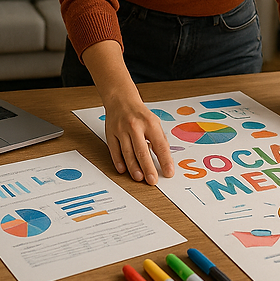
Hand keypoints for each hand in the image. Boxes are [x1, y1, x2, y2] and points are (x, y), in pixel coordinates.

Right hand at [81, 39, 174, 184]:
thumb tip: (165, 159)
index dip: (165, 160)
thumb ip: (159, 139)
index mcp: (150, 123)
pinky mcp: (111, 133)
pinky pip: (114, 150)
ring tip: (139, 177)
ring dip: (133, 167)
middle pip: (142, 151)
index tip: (169, 172)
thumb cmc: (140, 113)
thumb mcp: (154, 122)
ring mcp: (121, 130)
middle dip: (148, 167)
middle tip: (153, 180)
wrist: (121, 99)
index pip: (160, 145)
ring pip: (127, 152)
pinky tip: (123, 170)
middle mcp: (135, 126)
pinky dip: (118, 161)